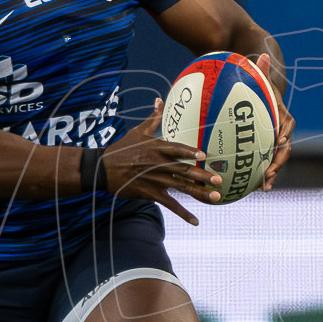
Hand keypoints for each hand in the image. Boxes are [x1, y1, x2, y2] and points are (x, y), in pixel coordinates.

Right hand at [100, 100, 222, 225]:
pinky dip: (183, 213)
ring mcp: (156, 180)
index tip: (203, 155)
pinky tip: (195, 221)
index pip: (176, 149)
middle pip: (184, 170)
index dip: (190, 152)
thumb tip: (159, 100)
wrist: (104, 169)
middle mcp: (158, 164)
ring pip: (181, 188)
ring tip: (215, 197)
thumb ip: (153, 118)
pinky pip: (170, 204)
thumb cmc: (122, 148)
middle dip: (202, 176)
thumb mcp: (138, 131)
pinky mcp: (151, 193)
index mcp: (157, 148)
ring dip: (199, 193)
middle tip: (218, 180)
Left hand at [253, 53, 293, 191]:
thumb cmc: (258, 88)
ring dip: (272, 174)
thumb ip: (261, 70)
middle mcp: (281, 131)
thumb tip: (262, 56)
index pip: (288, 126)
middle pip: (284, 149)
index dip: (285, 134)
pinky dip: (259, 175)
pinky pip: (264, 163)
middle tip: (269, 173)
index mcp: (281, 116)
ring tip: (264, 188)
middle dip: (278, 162)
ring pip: (276, 160)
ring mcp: (273, 143)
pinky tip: (250, 187)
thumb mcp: (259, 78)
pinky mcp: (264, 150)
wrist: (261, 99)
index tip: (280, 141)